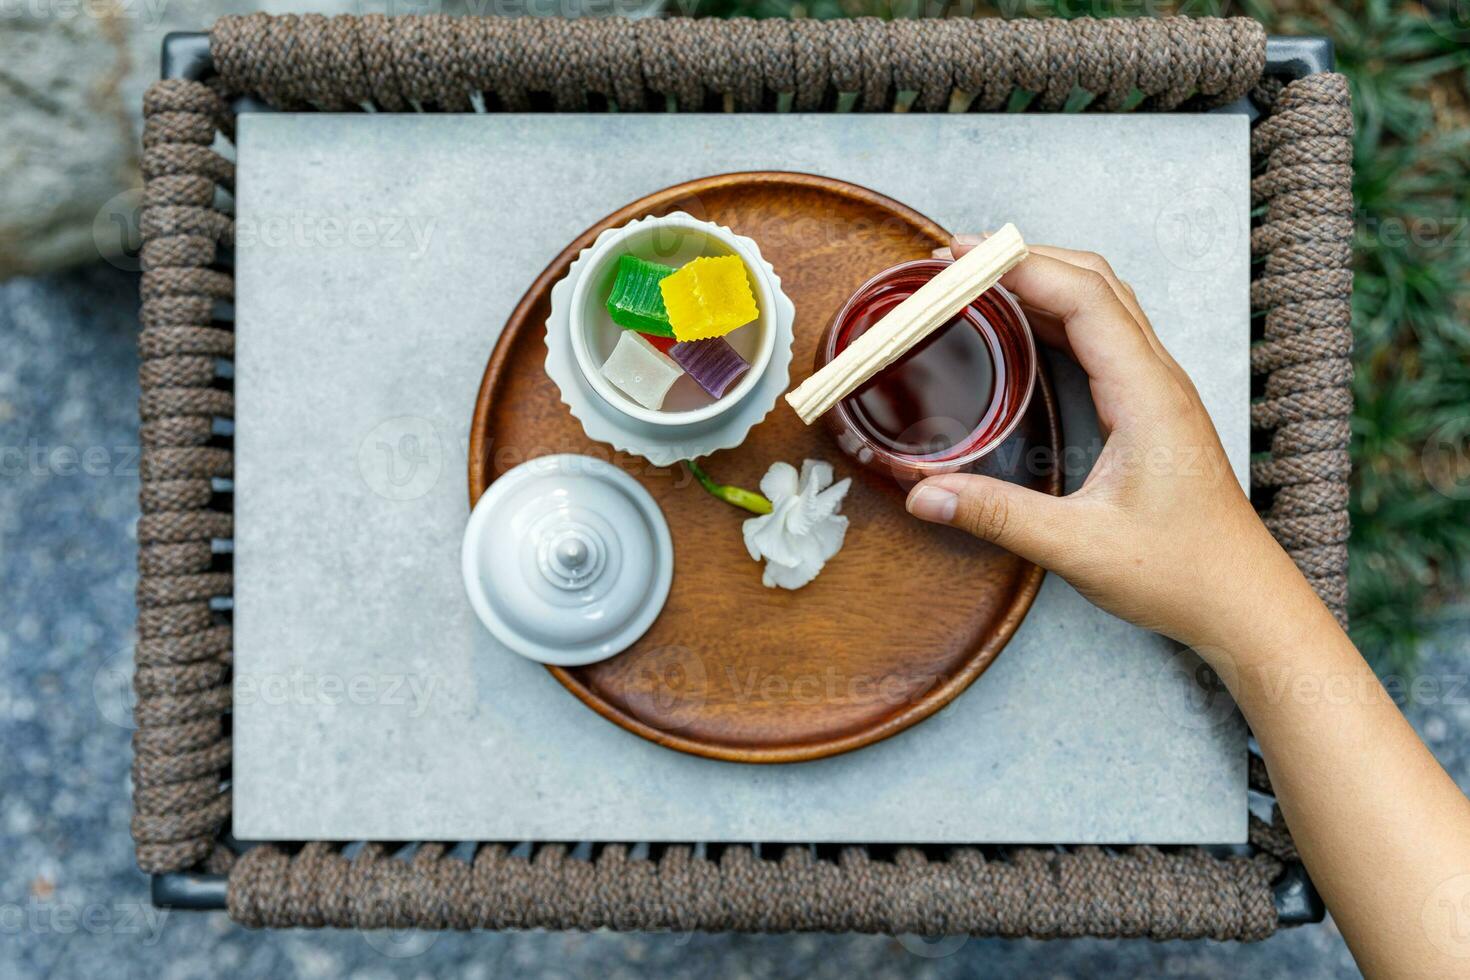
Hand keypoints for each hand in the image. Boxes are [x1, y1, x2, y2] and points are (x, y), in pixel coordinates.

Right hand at [906, 237, 1320, 651]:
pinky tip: (1019, 327)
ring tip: (977, 280)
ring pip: (1101, 303)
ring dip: (1042, 279)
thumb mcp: (1079, 547)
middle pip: (1094, 281)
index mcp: (1147, 395)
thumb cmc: (1180, 572)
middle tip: (955, 259)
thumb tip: (924, 493)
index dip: (1020, 265)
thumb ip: (998, 516)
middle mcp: (1157, 379)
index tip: (960, 256)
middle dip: (1023, 258)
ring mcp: (1157, 390)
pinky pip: (1103, 336)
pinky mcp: (1150, 408)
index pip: (1083, 297)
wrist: (1241, 601)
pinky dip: (1056, 313)